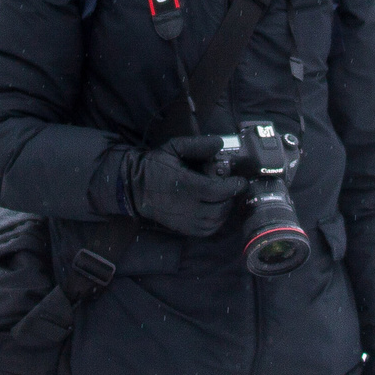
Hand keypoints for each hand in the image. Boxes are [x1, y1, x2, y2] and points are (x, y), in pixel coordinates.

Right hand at [128, 149, 244, 237]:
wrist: (133, 187)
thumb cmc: (154, 165)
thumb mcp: (173, 148)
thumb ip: (197, 145)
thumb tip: (219, 144)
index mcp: (184, 184)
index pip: (217, 191)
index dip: (233, 187)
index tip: (240, 181)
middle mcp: (185, 206)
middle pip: (219, 208)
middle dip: (230, 198)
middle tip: (233, 188)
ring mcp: (184, 220)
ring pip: (214, 222)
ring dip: (225, 211)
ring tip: (225, 199)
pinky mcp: (182, 228)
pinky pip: (206, 231)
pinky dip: (216, 223)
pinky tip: (216, 211)